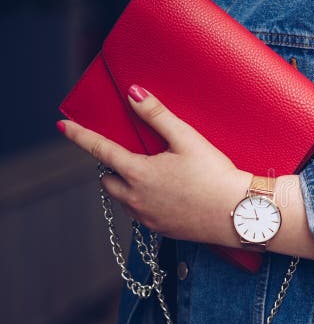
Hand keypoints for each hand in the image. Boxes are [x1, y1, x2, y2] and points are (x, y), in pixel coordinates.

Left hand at [57, 83, 252, 245]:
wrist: (239, 214)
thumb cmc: (216, 175)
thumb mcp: (187, 139)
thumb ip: (156, 115)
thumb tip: (133, 93)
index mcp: (138, 173)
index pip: (100, 150)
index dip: (80, 135)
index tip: (64, 125)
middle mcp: (135, 198)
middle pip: (107, 180)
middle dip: (113, 168)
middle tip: (134, 156)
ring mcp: (147, 217)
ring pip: (123, 199)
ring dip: (128, 186)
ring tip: (155, 176)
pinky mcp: (162, 230)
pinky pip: (141, 214)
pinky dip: (145, 202)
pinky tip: (169, 195)